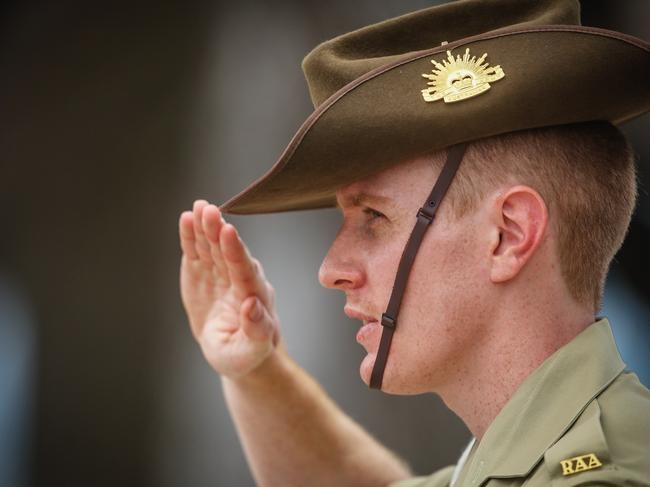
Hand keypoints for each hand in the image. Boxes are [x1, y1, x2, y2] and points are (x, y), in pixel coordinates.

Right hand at [179, 200, 279, 378]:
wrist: (236, 350)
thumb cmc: (247, 354)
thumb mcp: (250, 350)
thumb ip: (256, 330)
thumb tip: (253, 305)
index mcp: (253, 295)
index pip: (243, 269)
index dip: (235, 251)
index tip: (228, 232)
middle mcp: (239, 278)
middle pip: (227, 251)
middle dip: (218, 231)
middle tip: (209, 211)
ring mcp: (221, 272)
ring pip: (212, 246)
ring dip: (205, 227)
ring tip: (198, 207)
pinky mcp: (203, 272)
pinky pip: (197, 252)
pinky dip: (191, 236)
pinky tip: (186, 218)